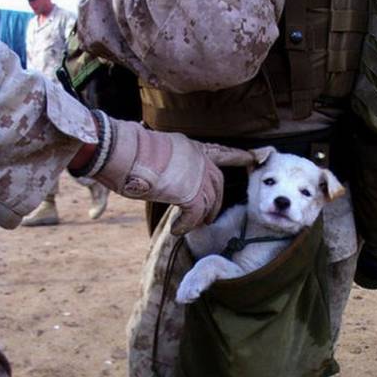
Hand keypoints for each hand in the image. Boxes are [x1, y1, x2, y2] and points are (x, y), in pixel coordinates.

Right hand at [79, 113, 253, 233]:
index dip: (237, 156)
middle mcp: (198, 158)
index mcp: (191, 146)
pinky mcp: (190, 193)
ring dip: (202, 216)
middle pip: (217, 183)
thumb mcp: (155, 153)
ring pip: (209, 201)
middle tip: (209, 216)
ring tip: (191, 226)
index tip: (253, 157)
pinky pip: (195, 215)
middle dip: (215, 201)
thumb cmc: (129, 152)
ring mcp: (197, 175)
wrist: (123, 152)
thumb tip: (161, 177)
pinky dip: (187, 225)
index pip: (221, 152)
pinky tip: (177, 229)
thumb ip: (167, 165)